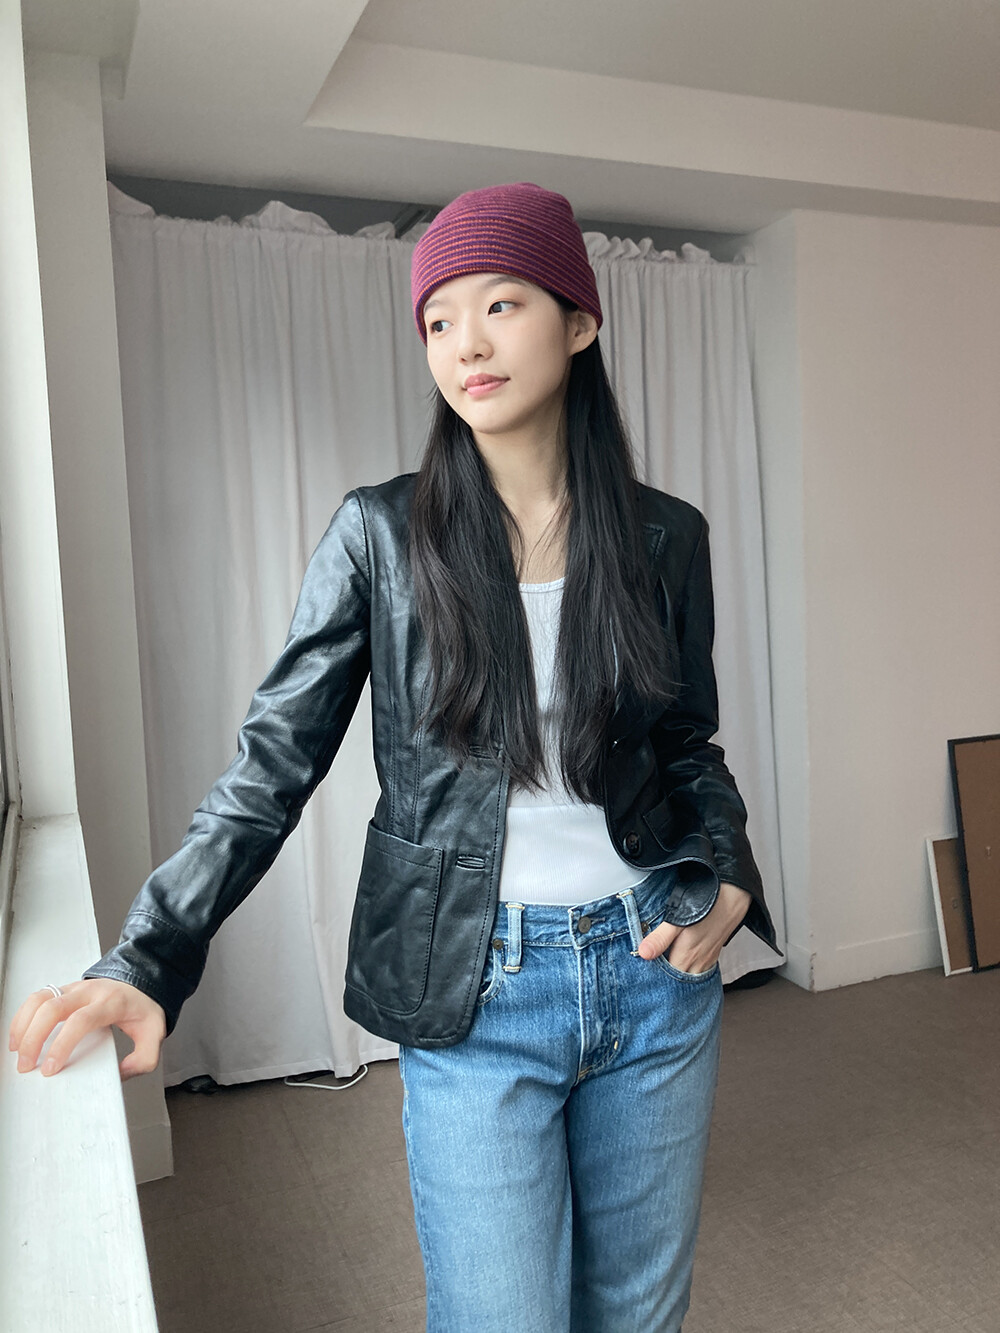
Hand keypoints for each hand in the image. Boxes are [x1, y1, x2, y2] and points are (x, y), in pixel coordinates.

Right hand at [8, 978, 166, 1081]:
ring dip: (23, 1024)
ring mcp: (75, 988)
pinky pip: (37, 996)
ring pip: (40, 998)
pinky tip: (19, 1034)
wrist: (143, 979)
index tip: (50, 1068)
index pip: (80, 1020)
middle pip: (52, 1008)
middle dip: (33, 1038)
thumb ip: (144, 1058)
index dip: (61, 1044)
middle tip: (26, 1065)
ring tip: (17, 1051)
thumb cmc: (143, 1007)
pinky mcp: (64, 989)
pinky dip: (23, 1015)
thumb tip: (121, 1074)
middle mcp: (90, 992)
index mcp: (111, 1003)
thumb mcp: (155, 1033)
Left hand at [636, 881, 750, 974]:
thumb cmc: (706, 903)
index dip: (654, 979)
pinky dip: (688, 968)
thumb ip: (661, 938)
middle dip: (664, 979)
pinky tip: (680, 959)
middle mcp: (699, 963)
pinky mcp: (713, 953)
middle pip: (678, 981)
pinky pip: (699, 969)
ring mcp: (708, 960)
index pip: (667, 980)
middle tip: (650, 972)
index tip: (644, 974)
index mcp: (687, 957)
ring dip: (676, 973)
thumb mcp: (678, 919)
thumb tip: (643, 953)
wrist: (734, 894)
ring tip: (662, 967)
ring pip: (689, 976)